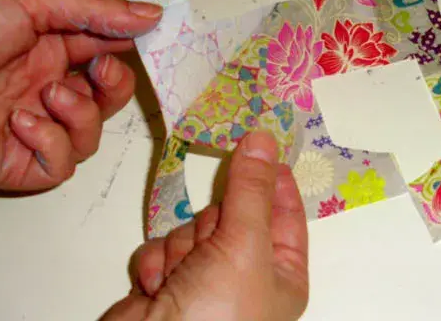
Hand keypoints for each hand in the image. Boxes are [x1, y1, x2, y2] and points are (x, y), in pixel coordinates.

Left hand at [0, 0, 161, 189]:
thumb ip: (96, 8)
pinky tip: (21, 123)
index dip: (130, 53)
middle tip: (100, 71)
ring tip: (48, 95)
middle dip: (116, 87)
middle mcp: (47, 91)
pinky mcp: (23, 165)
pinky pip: (62, 165)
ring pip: (90, 138)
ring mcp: (37, 129)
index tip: (151, 44)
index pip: (106, 55)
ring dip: (81, 114)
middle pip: (107, 102)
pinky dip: (51, 143)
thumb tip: (154, 15)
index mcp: (51, 51)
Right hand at [102, 131, 308, 319]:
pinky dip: (156, 263)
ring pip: (192, 228)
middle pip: (230, 215)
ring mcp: (204, 279)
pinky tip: (155, 287)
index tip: (263, 143)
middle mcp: (245, 275)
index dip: (275, 179)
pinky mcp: (166, 283)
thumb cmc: (217, 314)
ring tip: (181, 277)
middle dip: (213, 226)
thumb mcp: (244, 246)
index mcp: (280, 273)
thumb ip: (250, 189)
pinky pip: (162, 248)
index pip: (285, 213)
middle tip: (211, 244)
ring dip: (182, 248)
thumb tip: (263, 138)